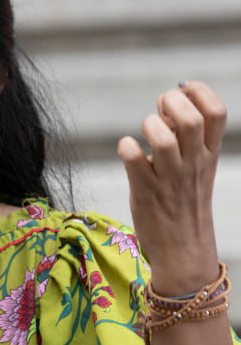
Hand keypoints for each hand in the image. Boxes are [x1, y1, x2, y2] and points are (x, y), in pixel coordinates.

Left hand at [117, 81, 226, 293]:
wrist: (184, 252)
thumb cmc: (183, 202)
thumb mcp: (196, 168)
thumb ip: (186, 138)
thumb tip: (168, 103)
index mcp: (210, 155)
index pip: (217, 112)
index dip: (198, 92)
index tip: (181, 92)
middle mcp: (193, 164)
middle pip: (190, 119)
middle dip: (169, 104)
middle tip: (159, 113)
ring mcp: (169, 178)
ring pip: (161, 137)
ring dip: (147, 126)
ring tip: (144, 135)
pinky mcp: (145, 192)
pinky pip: (132, 158)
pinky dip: (126, 147)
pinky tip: (128, 152)